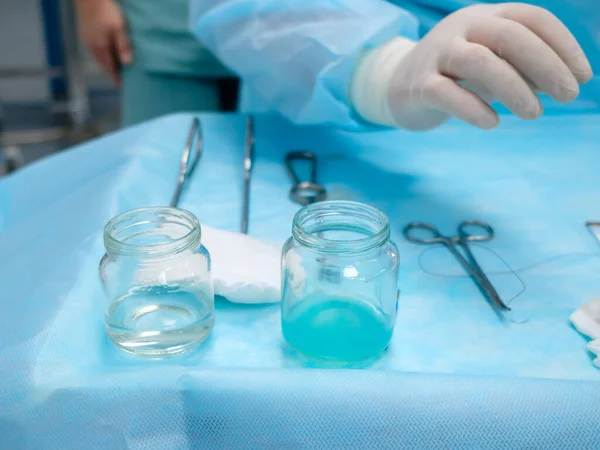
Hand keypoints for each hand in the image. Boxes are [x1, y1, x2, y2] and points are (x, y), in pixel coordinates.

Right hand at [75, 0, 131, 85]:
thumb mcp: (119, 28)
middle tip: (121, 79)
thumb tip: (127, 63)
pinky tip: (109, 53)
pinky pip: (97, 50)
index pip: (110, 68)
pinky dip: (104, 55)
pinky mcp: (87, 34)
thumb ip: (123, 45)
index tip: (122, 87)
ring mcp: (88, 40)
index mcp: (100, 48)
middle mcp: (92, 47)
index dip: (116, 78)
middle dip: (112, 72)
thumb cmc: (106, 12)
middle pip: (104, 64)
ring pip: (100, 57)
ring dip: (108, 63)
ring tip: (117, 68)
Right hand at [387, 3, 592, 129]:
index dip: (563, 45)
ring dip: (514, 88)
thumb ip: (523, 69)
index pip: (531, 19)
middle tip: (568, 96)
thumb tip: (563, 82)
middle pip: (508, 36)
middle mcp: (461, 29)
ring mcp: (437, 55)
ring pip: (479, 62)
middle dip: (545, 66)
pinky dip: (473, 108)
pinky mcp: (418, 85)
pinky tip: (492, 123)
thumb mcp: (493, 65)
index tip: (584, 76)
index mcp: (484, 16)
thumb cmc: (455, 76)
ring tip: (534, 114)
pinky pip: (447, 93)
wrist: (397, 86)